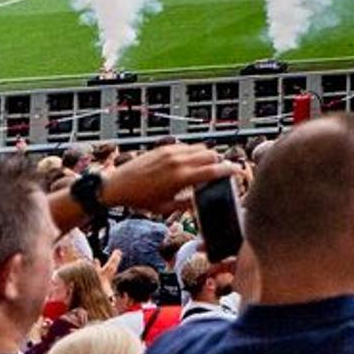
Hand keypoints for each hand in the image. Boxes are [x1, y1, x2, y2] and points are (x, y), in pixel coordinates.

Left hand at [100, 143, 226, 214]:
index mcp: (181, 178)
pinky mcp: (163, 148)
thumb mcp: (166, 207)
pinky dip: (191, 153)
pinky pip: (186, 146)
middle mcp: (178, 162)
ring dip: (205, 156)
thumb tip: (202, 199)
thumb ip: (188, 202)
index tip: (237, 171)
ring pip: (200, 148)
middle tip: (217, 172)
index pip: (214, 169)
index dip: (229, 170)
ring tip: (201, 167)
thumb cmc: (140, 200)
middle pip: (211, 154)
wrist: (117, 186)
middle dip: (217, 163)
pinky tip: (185, 163)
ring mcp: (171, 152)